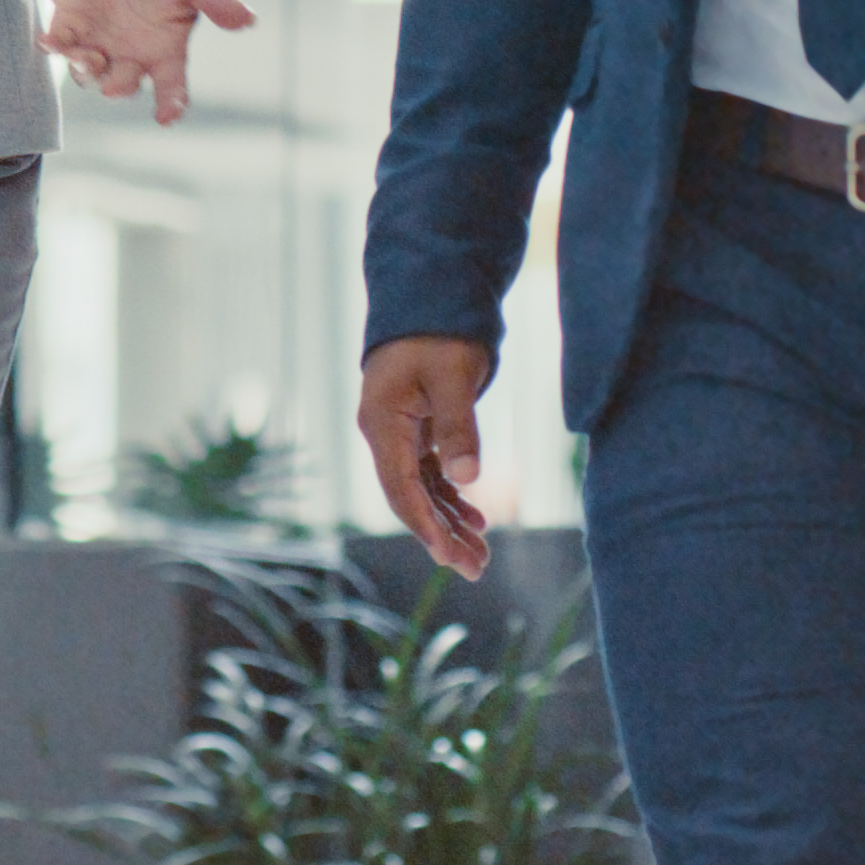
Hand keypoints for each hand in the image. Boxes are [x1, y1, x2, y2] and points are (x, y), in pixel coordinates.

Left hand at [35, 0, 256, 125]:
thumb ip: (216, 0)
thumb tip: (248, 19)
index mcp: (164, 52)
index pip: (171, 88)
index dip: (170, 104)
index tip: (167, 116)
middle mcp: (130, 58)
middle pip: (123, 85)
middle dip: (119, 87)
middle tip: (116, 86)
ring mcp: (98, 46)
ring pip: (87, 73)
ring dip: (85, 69)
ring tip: (87, 58)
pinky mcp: (70, 28)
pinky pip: (59, 46)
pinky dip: (54, 46)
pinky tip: (49, 41)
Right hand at [356, 332, 498, 580]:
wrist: (430, 297)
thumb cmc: (440, 333)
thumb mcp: (454, 376)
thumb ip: (459, 427)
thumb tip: (467, 479)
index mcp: (383, 423)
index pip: (400, 488)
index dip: (424, 526)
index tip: (448, 557)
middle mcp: (383, 434)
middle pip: (409, 498)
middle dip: (440, 535)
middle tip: (475, 568)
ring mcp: (397, 435)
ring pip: (420, 491)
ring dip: (448, 522)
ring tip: (481, 554)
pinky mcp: (414, 431)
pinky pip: (429, 475)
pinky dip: (451, 497)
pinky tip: (475, 518)